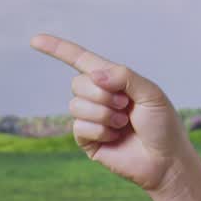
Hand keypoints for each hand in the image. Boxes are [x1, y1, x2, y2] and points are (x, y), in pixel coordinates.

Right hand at [29, 33, 192, 193]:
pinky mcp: (87, 140)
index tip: (35, 40)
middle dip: (102, 93)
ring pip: (76, 105)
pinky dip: (100, 130)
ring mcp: (92, 119)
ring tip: (123, 123)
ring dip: (103, 114)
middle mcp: (99, 97)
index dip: (58, 49)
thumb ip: (125, 76)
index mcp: (114, 80)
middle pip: (78, 83)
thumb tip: (94, 75)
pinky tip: (116, 137)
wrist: (166, 160)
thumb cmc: (163, 125)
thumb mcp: (151, 93)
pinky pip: (79, 127)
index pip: (81, 60)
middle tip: (125, 105)